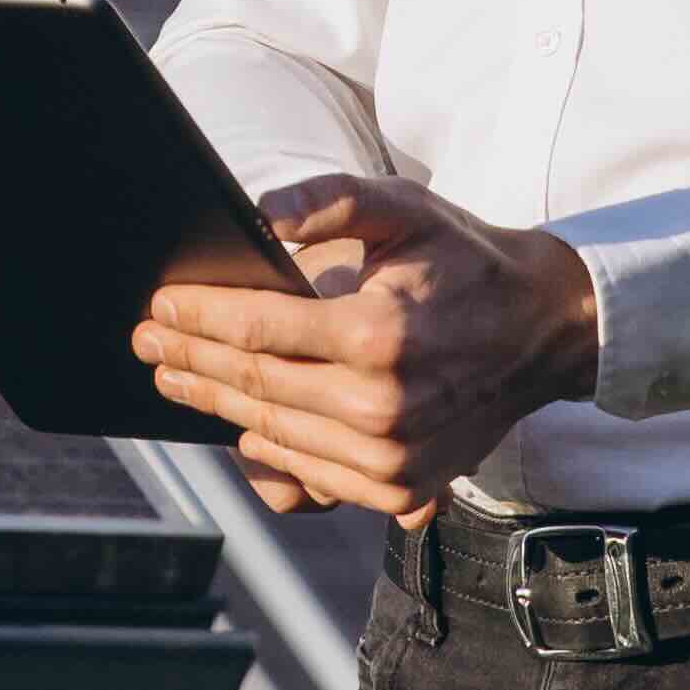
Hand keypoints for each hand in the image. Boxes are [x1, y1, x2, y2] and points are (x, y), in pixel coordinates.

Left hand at [134, 171, 603, 522]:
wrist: (543, 329)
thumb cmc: (466, 261)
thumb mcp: (404, 206)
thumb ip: (328, 199)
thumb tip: (258, 214)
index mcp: (379, 334)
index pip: (258, 331)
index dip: (198, 319)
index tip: (159, 308)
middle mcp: (384, 407)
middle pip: (255, 386)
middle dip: (191, 362)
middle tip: (147, 344)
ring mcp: (393, 459)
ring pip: (274, 437)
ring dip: (218, 407)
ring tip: (178, 380)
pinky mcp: (402, 489)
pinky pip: (312, 481)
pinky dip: (269, 456)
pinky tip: (241, 428)